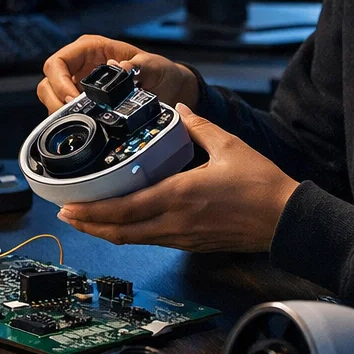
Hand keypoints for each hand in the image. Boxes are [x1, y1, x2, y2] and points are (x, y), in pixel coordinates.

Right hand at [39, 34, 199, 113]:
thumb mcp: (153, 66)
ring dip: (61, 113)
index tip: (73, 98)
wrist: (170, 90)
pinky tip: (84, 126)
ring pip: (51, 99)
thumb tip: (120, 68)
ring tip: (80, 122)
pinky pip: (65, 113)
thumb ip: (137, 66)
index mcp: (89, 49)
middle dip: (56, 101)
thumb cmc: (159, 71)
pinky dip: (70, 121)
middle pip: (48, 83)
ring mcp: (78, 85)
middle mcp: (79, 66)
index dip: (59, 82)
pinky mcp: (82, 104)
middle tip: (74, 116)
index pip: (57, 62)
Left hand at [56, 105, 297, 252]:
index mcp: (178, 196)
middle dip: (88, 224)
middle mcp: (175, 222)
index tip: (68, 206)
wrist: (288, 220)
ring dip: (106, 231)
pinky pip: (151, 240)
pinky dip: (130, 234)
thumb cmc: (261, 184)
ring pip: (133, 240)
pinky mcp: (191, 244)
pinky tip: (121, 223)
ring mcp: (182, 237)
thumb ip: (198, 125)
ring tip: (85, 219)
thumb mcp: (229, 145)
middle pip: (120, 231)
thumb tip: (178, 109)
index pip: (124, 210)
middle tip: (65, 214)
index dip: (92, 211)